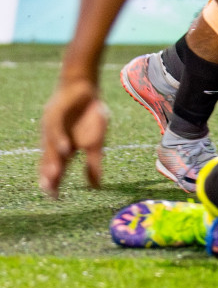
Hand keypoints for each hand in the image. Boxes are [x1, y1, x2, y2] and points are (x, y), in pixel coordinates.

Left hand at [38, 77, 108, 197]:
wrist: (85, 89)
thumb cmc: (91, 115)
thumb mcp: (96, 143)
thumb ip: (94, 164)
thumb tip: (97, 187)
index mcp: (65, 150)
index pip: (56, 170)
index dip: (55, 183)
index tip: (56, 198)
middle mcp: (55, 143)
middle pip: (49, 163)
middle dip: (50, 177)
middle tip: (50, 191)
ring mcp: (53, 131)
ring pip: (50, 149)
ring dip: (53, 162)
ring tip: (55, 176)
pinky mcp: (53, 117)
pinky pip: (56, 131)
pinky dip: (61, 140)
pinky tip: (67, 150)